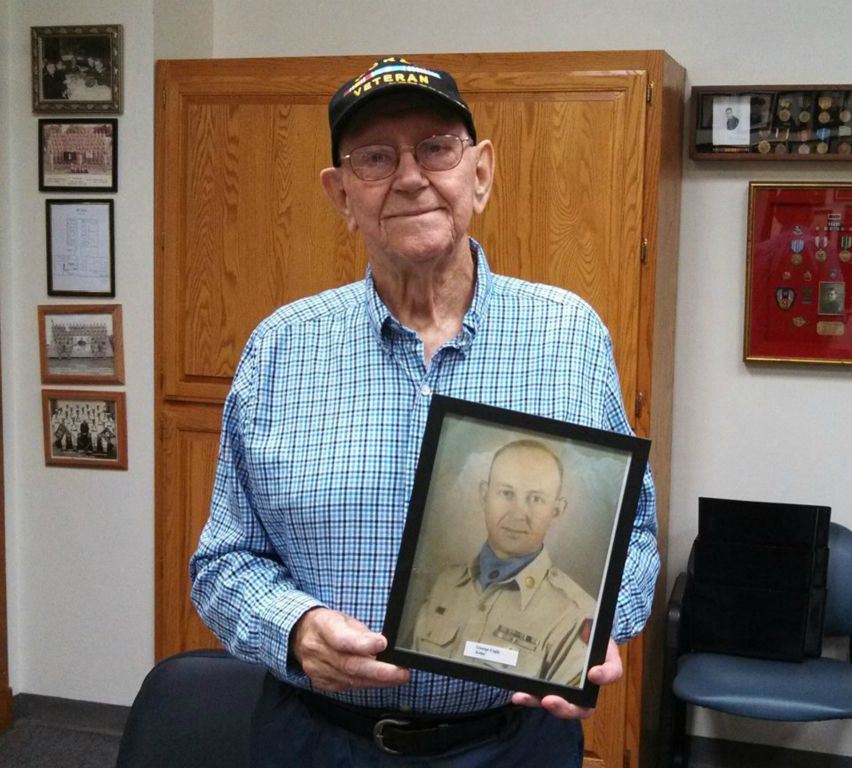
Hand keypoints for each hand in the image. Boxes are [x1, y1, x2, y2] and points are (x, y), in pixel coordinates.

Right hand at [291, 607, 409, 692]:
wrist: (300, 635)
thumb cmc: (327, 624)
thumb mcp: (343, 618)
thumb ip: (361, 633)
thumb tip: (383, 645)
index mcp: (322, 626)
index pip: (342, 639)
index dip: (363, 644)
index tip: (383, 644)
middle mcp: (316, 650)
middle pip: (349, 665)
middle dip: (379, 671)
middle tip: (401, 672)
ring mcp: (317, 669)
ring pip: (350, 679)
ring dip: (377, 680)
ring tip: (398, 677)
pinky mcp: (321, 682)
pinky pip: (347, 686)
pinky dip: (366, 684)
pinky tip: (380, 681)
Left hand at [511, 638, 622, 718]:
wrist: (579, 630)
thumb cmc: (590, 632)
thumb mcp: (598, 630)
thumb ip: (596, 632)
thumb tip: (587, 627)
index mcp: (604, 667)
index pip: (612, 673)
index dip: (604, 676)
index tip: (593, 674)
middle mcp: (587, 685)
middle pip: (582, 708)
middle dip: (564, 707)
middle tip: (549, 700)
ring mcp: (568, 688)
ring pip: (558, 704)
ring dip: (538, 702)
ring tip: (523, 697)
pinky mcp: (550, 685)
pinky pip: (541, 695)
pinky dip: (528, 696)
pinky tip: (517, 694)